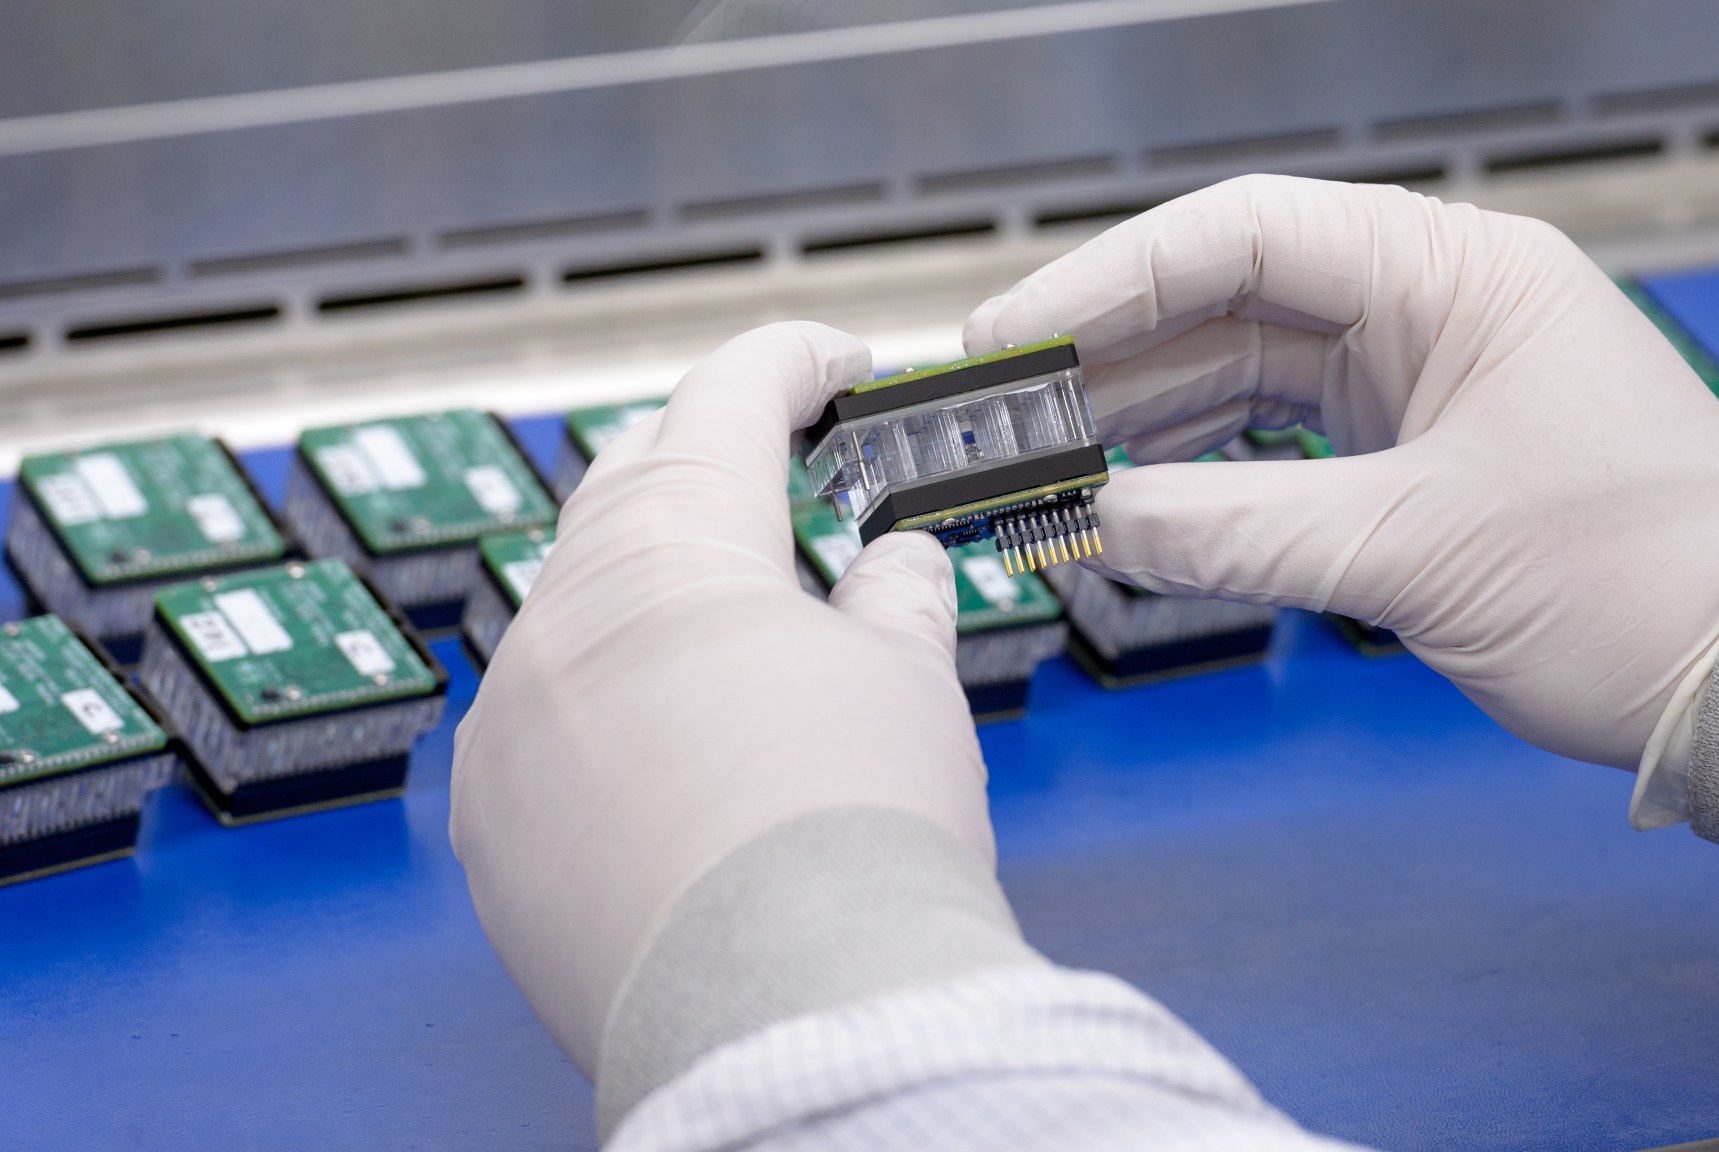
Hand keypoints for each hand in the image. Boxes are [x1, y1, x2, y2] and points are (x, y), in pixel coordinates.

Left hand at [450, 322, 990, 1073]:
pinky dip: (607, 703)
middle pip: (630, 488)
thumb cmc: (854, 837)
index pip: (726, 402)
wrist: (787, 1015)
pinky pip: (541, 722)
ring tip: (743, 630)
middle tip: (783, 471)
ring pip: (576, 609)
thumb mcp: (907, 680)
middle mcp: (563, 615)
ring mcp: (509, 722)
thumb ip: (896, 598)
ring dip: (656, 593)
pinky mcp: (490, 823)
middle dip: (708, 462)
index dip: (791, 364)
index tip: (835, 361)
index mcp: (676, 546)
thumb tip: (895, 570)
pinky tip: (674, 749)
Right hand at [965, 175, 1718, 769]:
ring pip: (1244, 374)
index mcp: (1456, 274)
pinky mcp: (1414, 453)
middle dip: (1112, 354)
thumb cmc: (1641, 584)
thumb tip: (1095, 527)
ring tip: (1044, 458)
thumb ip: (1234, 532)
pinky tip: (1130, 495)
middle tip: (1004, 406)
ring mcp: (1421, 379)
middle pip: (1231, 301)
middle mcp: (1433, 307)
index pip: (1247, 235)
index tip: (1017, 328)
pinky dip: (1202, 472)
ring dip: (1144, 418)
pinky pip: (1278, 442)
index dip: (1112, 277)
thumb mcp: (1414, 549)